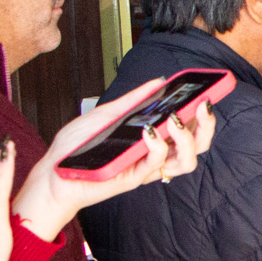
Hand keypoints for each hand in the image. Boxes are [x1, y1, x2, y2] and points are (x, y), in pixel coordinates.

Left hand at [12, 80, 215, 240]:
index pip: (189, 127)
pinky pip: (155, 164)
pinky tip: (149, 132)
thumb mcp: (107, 113)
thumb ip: (134, 100)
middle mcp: (155, 154)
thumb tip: (158, 82)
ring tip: (174, 120)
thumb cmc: (78, 146)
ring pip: (186, 160)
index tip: (208, 92)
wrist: (53, 170)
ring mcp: (146, 167)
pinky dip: (157, 147)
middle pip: (197, 145)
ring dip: (187, 138)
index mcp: (153, 138)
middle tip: (203, 105)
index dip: (203, 114)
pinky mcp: (134, 178)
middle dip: (207, 126)